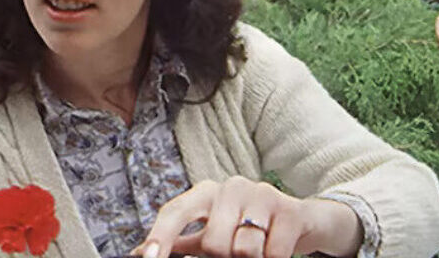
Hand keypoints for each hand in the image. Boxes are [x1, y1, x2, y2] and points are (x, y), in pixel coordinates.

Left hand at [131, 177, 361, 257]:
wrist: (301, 220)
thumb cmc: (247, 226)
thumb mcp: (212, 232)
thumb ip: (179, 241)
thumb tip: (137, 252)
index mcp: (206, 192)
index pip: (175, 211)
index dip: (160, 236)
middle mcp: (231, 187)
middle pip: (213, 243)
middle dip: (224, 257)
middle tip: (236, 250)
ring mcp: (261, 194)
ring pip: (244, 250)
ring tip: (259, 246)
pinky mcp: (289, 210)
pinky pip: (273, 253)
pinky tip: (277, 245)